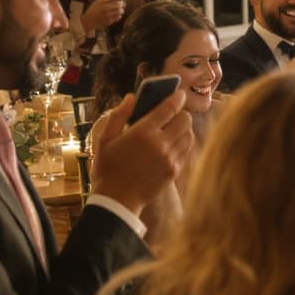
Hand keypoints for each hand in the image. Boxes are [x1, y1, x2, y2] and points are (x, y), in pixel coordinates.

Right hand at [81, 0, 125, 33]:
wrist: (88, 21)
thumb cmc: (95, 10)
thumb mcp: (98, 2)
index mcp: (101, 1)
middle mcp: (104, 7)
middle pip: (118, 4)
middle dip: (122, 4)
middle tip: (123, 4)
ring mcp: (106, 15)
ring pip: (119, 11)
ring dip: (122, 10)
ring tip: (121, 10)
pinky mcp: (108, 21)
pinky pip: (117, 17)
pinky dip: (119, 16)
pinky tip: (118, 15)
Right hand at [90, 89, 193, 216]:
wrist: (116, 200)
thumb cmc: (107, 168)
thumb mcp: (104, 139)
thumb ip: (118, 115)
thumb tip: (132, 97)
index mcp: (142, 132)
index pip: (169, 107)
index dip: (177, 97)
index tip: (179, 93)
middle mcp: (160, 144)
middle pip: (185, 119)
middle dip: (181, 113)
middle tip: (172, 114)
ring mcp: (169, 158)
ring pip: (189, 134)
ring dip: (183, 129)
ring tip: (173, 129)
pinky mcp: (175, 171)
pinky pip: (187, 150)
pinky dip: (184, 143)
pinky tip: (173, 144)